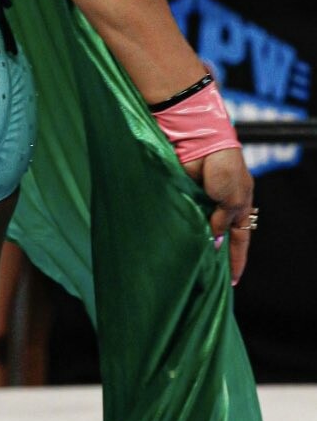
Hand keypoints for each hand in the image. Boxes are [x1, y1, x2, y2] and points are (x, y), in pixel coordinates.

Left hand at [185, 148, 254, 285]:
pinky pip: (185, 217)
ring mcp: (202, 200)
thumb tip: (216, 240)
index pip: (241, 238)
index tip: (233, 279)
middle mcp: (222, 203)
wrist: (199, 142)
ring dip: (197, 243)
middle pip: (220, 235)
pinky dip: (184, 229)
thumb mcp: (232, 198)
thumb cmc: (224, 166)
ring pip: (201, 229)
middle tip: (209, 277)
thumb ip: (224, 221)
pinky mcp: (184, 195)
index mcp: (241, 203)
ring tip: (192, 265)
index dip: (237, 258)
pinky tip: (178, 243)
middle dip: (216, 253)